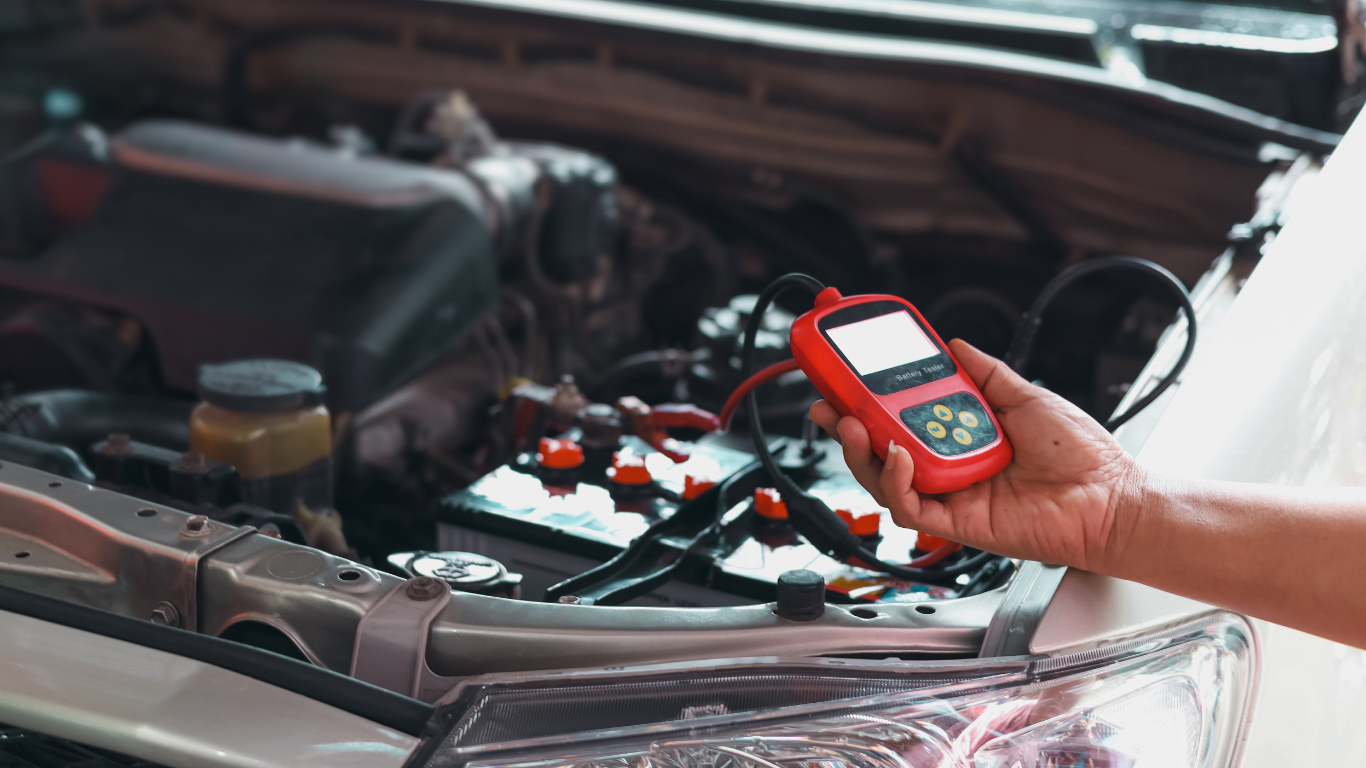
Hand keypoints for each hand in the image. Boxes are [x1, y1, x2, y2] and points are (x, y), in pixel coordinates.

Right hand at [808, 339, 1144, 571]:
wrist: (1111, 498)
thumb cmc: (1082, 456)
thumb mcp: (1025, 395)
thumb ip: (985, 373)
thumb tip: (954, 345)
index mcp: (961, 437)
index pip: (900, 418)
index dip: (867, 402)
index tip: (845, 378)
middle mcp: (949, 467)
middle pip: (880, 450)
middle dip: (846, 427)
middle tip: (828, 402)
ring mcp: (951, 496)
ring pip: (885, 480)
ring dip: (862, 453)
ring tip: (853, 425)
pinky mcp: (957, 524)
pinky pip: (911, 507)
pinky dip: (898, 481)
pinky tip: (901, 455)